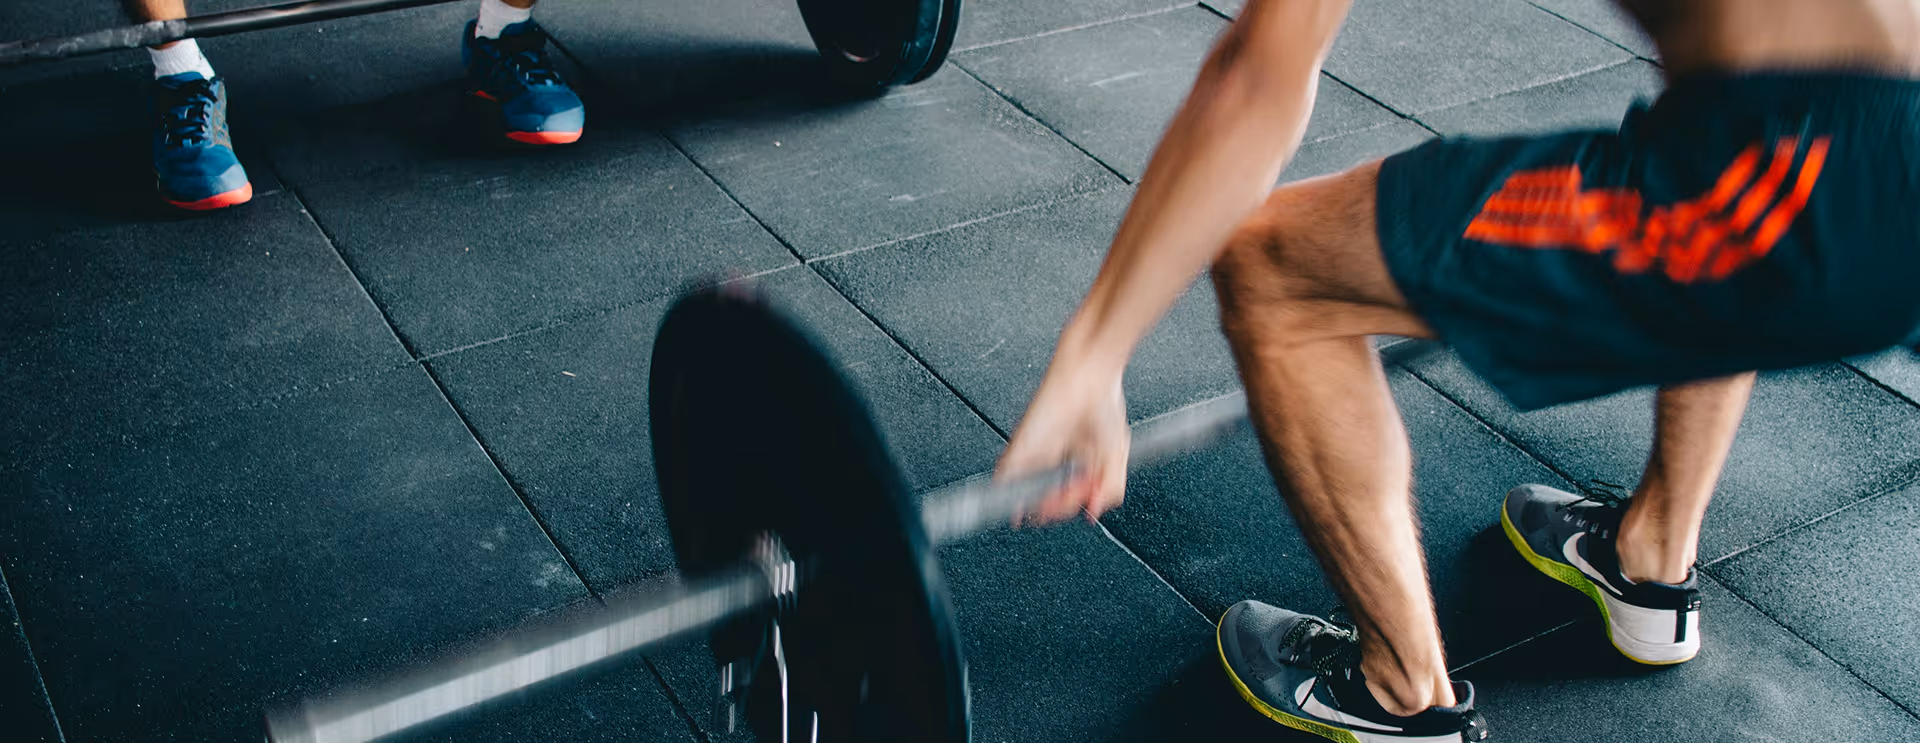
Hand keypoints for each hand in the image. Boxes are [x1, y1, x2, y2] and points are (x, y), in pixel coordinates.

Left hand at [995, 363, 1129, 524]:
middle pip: (1047, 501)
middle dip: (1060, 507)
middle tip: (1074, 496)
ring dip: (1037, 506)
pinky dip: (1007, 494)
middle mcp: (1053, 463)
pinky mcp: (1021, 445)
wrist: (1089, 378)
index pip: (1068, 500)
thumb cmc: (1103, 405)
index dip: (1075, 506)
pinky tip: (1014, 507)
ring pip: (1027, 494)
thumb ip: (1110, 488)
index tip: (1086, 502)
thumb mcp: (1117, 456)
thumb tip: (1094, 512)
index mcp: (1075, 467)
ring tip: (1050, 503)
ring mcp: (1035, 455)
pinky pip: (1005, 475)